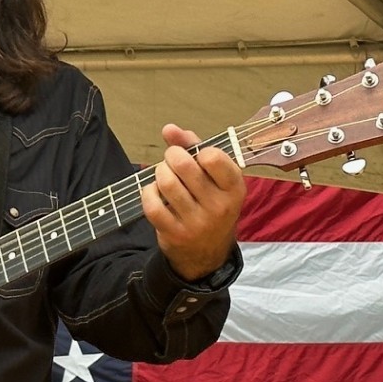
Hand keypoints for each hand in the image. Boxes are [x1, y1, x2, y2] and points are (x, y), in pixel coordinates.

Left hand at [143, 124, 245, 280]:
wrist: (207, 252)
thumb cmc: (210, 203)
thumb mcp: (214, 178)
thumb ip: (195, 147)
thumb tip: (169, 129)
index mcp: (234, 189)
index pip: (213, 157)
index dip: (199, 150)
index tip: (197, 156)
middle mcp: (219, 207)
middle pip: (184, 166)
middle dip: (172, 156)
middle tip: (172, 160)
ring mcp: (196, 223)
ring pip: (166, 183)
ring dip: (159, 172)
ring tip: (163, 174)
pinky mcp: (174, 234)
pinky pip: (152, 204)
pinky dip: (148, 192)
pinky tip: (154, 192)